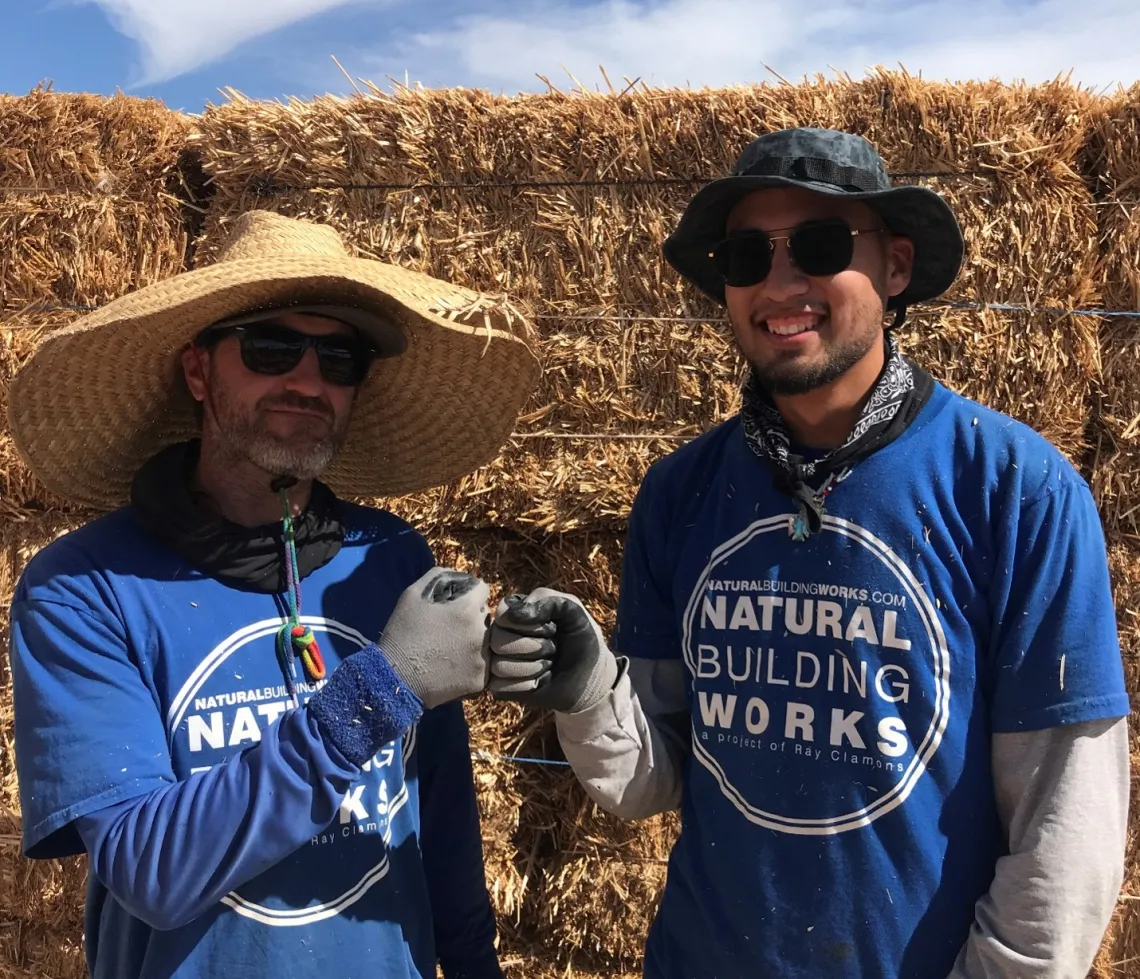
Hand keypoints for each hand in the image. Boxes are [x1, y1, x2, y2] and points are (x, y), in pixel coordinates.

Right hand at [377, 567, 491, 708]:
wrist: (394, 679)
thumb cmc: (401, 633)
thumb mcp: (412, 594)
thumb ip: (438, 576)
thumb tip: (455, 574)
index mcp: (467, 609)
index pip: (483, 589)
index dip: (470, 593)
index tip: (459, 602)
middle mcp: (481, 632)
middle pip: (485, 615)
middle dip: (473, 617)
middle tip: (451, 628)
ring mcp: (483, 658)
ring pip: (488, 640)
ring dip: (475, 640)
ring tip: (452, 648)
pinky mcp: (481, 680)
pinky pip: (484, 664)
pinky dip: (473, 664)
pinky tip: (454, 666)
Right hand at [488, 588, 617, 712]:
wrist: (591, 678)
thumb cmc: (581, 640)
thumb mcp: (572, 611)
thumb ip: (545, 599)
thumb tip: (512, 614)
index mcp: (516, 612)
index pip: (503, 613)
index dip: (529, 624)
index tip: (552, 628)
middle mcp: (502, 634)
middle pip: (497, 639)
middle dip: (533, 646)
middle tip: (552, 648)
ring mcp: (499, 661)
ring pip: (498, 665)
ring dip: (532, 667)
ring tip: (547, 664)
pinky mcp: (501, 687)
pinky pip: (500, 687)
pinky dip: (526, 685)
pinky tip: (539, 681)